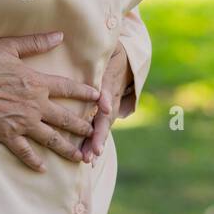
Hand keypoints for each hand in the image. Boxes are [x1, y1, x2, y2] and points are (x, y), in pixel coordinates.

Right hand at [0, 31, 100, 171]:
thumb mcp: (10, 47)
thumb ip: (36, 43)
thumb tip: (60, 35)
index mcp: (37, 83)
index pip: (68, 88)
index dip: (85, 93)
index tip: (99, 98)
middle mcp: (35, 105)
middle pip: (64, 118)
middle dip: (81, 126)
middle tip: (93, 133)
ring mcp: (22, 122)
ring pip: (51, 139)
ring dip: (67, 148)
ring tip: (80, 156)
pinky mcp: (7, 135)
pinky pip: (24, 151)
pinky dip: (34, 161)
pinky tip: (43, 169)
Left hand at [79, 41, 130, 164]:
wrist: (123, 60)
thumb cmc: (108, 54)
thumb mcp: (109, 53)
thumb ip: (104, 60)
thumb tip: (102, 74)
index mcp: (110, 82)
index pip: (108, 92)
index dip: (106, 100)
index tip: (104, 108)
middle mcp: (112, 99)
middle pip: (106, 118)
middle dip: (100, 134)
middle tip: (94, 151)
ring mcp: (110, 108)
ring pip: (104, 127)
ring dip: (97, 143)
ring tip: (89, 159)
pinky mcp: (105, 114)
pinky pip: (101, 130)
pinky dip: (96, 144)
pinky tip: (90, 160)